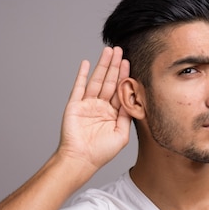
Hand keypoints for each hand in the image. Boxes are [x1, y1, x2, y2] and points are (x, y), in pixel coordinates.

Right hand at [58, 46, 131, 170]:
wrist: (81, 159)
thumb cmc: (101, 152)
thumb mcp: (121, 135)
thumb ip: (127, 116)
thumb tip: (133, 99)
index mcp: (112, 114)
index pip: (120, 91)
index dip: (124, 76)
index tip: (129, 62)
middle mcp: (100, 107)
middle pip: (109, 82)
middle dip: (115, 66)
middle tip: (120, 50)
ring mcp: (87, 105)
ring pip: (96, 81)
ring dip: (102, 66)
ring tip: (108, 51)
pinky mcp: (75, 105)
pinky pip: (79, 87)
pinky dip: (82, 75)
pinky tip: (87, 63)